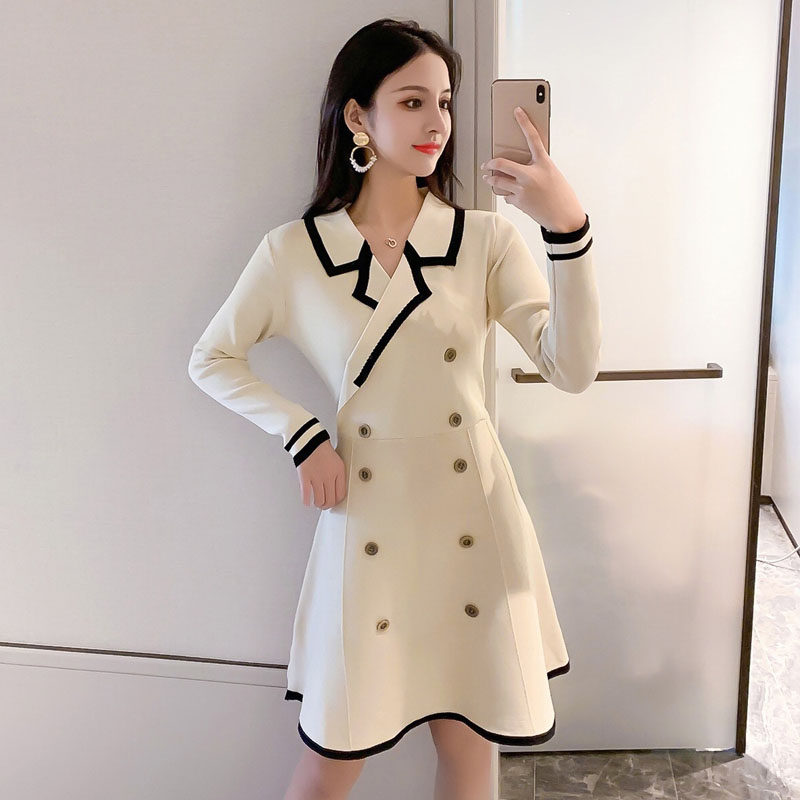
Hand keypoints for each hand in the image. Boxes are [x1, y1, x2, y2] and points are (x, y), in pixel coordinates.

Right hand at [296, 440, 347, 509]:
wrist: (310, 441)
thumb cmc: (322, 450)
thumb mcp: (337, 462)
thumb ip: (337, 476)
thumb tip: (334, 491)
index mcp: (339, 472)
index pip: (341, 494)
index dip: (337, 501)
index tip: (334, 501)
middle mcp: (329, 476)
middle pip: (331, 500)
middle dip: (327, 505)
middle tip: (324, 505)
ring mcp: (317, 477)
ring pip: (320, 500)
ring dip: (318, 504)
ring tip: (316, 503)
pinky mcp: (305, 477)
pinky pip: (307, 495)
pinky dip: (307, 501)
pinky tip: (307, 501)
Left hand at [481, 107, 585, 232]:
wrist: (564, 217)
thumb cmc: (561, 195)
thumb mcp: (552, 174)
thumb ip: (537, 167)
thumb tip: (520, 166)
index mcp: (544, 163)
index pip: (533, 137)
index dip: (524, 122)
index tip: (517, 111)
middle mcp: (531, 174)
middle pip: (501, 164)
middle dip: (490, 164)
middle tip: (486, 164)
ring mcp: (523, 189)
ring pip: (498, 182)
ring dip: (491, 180)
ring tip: (489, 179)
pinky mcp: (519, 202)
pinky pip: (506, 196)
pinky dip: (507, 195)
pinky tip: (513, 196)